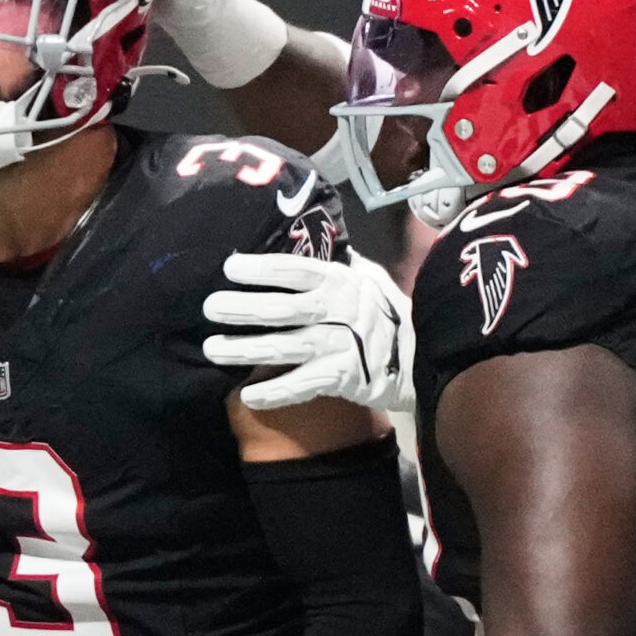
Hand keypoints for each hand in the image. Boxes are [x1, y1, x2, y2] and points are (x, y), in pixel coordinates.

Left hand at [202, 250, 413, 413]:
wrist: (424, 357)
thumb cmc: (391, 314)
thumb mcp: (373, 278)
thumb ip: (346, 263)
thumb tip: (322, 240)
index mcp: (340, 282)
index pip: (295, 270)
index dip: (261, 268)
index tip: (231, 268)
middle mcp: (336, 311)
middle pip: (280, 309)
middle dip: (241, 308)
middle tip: (210, 308)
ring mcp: (337, 346)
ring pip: (282, 347)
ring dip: (243, 349)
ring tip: (213, 349)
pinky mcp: (340, 377)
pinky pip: (300, 386)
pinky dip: (273, 392)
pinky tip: (247, 396)